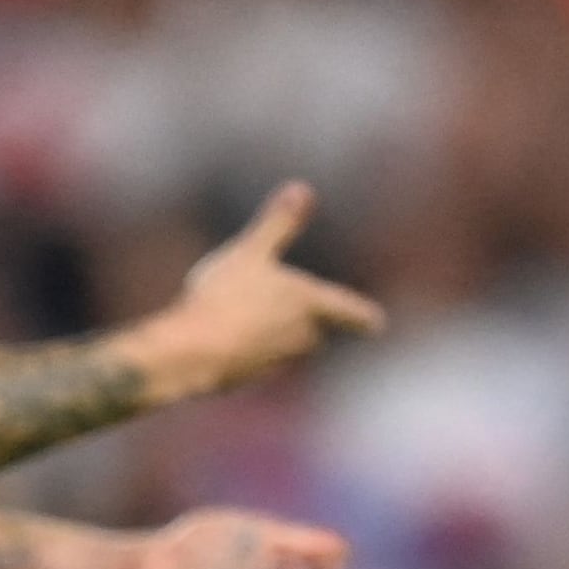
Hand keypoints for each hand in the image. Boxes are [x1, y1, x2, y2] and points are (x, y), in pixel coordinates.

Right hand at [147, 184, 384, 397]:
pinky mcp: (254, 379)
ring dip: (274, 333)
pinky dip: (250, 350)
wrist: (192, 352)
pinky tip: (222, 336)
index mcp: (311, 304)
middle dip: (304, 318)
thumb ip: (278, 224)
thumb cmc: (225, 297)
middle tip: (275, 299)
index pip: (356, 315)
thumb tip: (302, 189)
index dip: (365, 317)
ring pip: (288, 345)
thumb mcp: (251, 252)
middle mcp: (304, 337)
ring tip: (241, 314)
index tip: (376, 323)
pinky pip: (259, 360)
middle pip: (317, 328)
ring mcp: (280, 361)